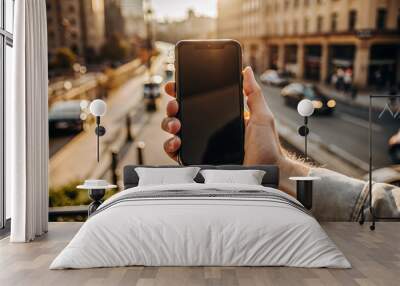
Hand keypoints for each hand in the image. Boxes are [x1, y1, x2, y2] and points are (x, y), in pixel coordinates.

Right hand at [161, 67, 308, 192]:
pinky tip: (175, 142)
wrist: (267, 172)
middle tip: (175, 105)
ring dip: (169, 124)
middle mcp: (209, 130)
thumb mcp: (262, 117)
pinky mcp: (197, 160)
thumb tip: (247, 72)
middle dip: (172, 107)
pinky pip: (177, 152)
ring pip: (175, 131)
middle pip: (182, 114)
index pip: (197, 101)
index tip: (175, 86)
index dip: (183, 92)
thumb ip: (254, 94)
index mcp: (221, 117)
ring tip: (176, 125)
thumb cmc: (268, 147)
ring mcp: (201, 145)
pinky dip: (170, 146)